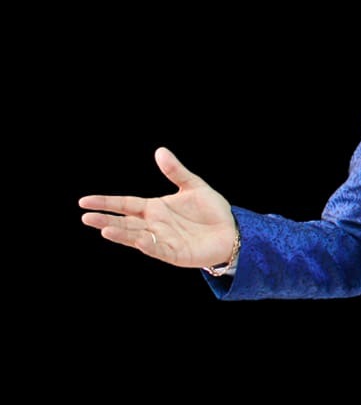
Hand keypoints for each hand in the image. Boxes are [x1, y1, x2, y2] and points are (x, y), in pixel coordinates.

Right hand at [79, 146, 236, 267]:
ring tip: (104, 229)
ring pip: (136, 237)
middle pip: (125, 222)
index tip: (84, 201)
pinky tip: (140, 240)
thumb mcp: (194, 186)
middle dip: (106, 220)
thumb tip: (160, 151)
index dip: (106, 202)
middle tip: (85, 218)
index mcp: (155, 208)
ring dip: (121, 234)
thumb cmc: (211, 211)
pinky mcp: (175, 254)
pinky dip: (149, 245)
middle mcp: (154, 225)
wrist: (233, 231)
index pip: (125, 204)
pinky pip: (159, 249)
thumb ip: (176, 171)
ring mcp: (163, 240)